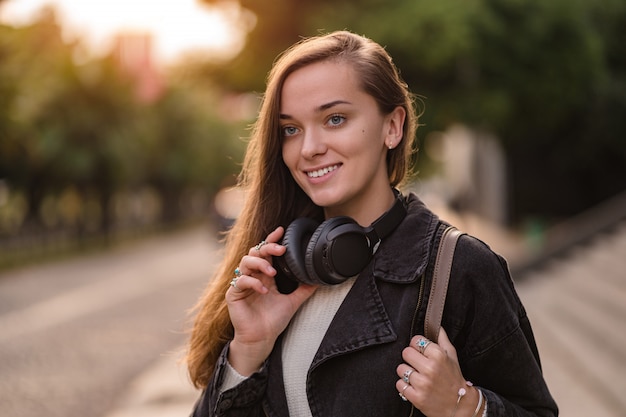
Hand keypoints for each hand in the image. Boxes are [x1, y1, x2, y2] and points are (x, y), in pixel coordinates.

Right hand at [226, 226, 316, 375]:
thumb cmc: (273, 321)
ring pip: (245, 262)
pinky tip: (264, 291)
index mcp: (265, 276)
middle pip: (255, 252)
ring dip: (260, 264)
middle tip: (281, 249)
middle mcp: (253, 276)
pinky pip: (240, 281)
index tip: (282, 231)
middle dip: (268, 247)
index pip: (266, 252)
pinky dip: (253, 283)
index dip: (272, 240)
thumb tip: (319, 280)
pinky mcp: (233, 294)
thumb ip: (304, 290)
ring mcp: (242, 284)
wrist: (261, 339)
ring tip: (272, 273)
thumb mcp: (293, 302)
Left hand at [396, 328, 479, 416]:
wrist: (459, 406)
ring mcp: (422, 383)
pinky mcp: (416, 397)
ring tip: (417, 376)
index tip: (422, 352)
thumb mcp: (452, 355)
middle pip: (405, 352)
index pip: (415, 340)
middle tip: (418, 364)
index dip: (417, 346)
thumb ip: (442, 338)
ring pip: (400, 368)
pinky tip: (414, 386)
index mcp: (439, 355)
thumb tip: (435, 324)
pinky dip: (404, 386)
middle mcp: (430, 368)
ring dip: (406, 372)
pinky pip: (399, 384)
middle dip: (411, 358)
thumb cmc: (454, 378)